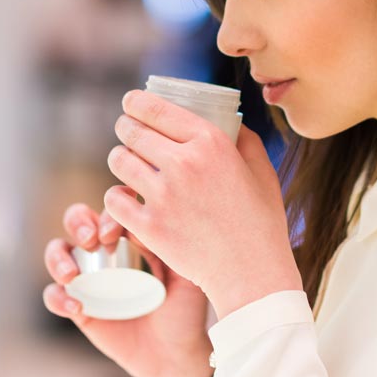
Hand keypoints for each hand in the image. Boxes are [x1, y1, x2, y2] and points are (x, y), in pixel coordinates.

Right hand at [42, 203, 214, 376]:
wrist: (175, 353)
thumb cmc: (184, 307)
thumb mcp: (184, 273)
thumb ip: (169, 246)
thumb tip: (143, 222)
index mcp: (131, 234)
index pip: (114, 207)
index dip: (109, 210)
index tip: (113, 231)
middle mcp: (105, 249)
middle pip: (78, 218)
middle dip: (78, 221)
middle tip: (90, 239)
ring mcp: (88, 276)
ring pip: (58, 250)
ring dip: (58, 257)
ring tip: (70, 275)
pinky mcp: (77, 305)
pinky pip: (53, 295)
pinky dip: (57, 297)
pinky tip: (76, 307)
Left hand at [105, 90, 302, 317]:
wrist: (252, 273)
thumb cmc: (261, 223)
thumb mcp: (262, 171)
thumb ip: (245, 140)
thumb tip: (231, 120)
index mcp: (211, 143)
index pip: (157, 109)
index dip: (136, 102)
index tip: (130, 102)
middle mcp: (184, 163)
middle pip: (132, 131)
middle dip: (125, 128)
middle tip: (126, 132)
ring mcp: (164, 195)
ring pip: (118, 161)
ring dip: (120, 159)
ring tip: (126, 164)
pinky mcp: (150, 227)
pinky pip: (114, 200)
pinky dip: (116, 198)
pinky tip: (125, 198)